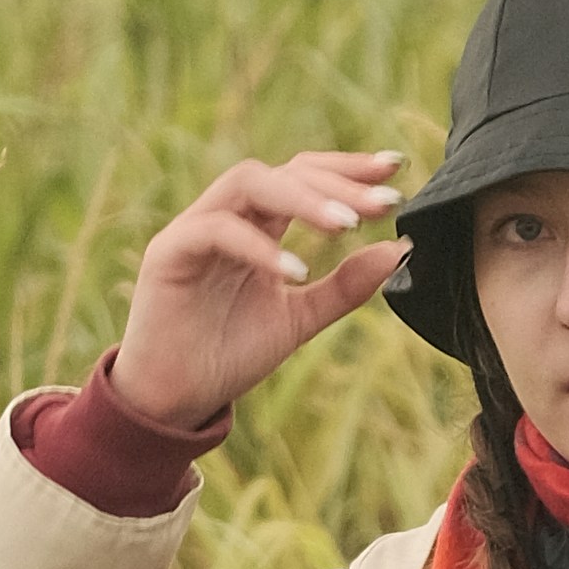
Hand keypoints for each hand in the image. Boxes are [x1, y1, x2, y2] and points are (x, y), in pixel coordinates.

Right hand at [107, 151, 404, 424]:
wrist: (175, 400)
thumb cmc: (229, 355)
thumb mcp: (300, 318)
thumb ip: (345, 286)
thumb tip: (400, 249)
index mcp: (257, 224)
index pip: (304, 175)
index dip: (348, 168)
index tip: (394, 171)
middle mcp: (226, 215)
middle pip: (283, 172)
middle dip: (337, 181)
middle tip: (384, 201)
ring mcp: (194, 229)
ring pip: (249, 183)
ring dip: (303, 199)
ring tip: (347, 225)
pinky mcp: (168, 252)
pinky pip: (216, 230)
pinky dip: (258, 246)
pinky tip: (296, 270)